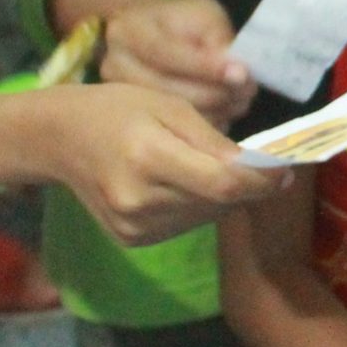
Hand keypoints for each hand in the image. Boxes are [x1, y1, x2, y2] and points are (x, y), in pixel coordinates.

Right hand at [50, 82, 285, 243]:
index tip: (287, 170)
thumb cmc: (118, 109)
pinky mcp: (132, 240)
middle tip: (259, 165)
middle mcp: (139, 200)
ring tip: (206, 167)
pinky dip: (196, 206)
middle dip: (247, 185)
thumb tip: (263, 168)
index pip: (222, 183)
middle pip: (217, 202)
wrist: (59, 139)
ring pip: (205, 216)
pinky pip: (185, 225)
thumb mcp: (168, 106)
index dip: (262, 181)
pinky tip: (180, 184)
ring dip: (222, 196)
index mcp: (147, 156)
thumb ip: (215, 140)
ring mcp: (133, 227)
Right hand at [98, 0, 254, 125]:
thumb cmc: (180, 22)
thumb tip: (238, 75)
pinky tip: (221, 116)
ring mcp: (119, 98)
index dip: (205, 66)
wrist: (148, 36)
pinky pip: (175, 134)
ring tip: (238, 103)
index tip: (241, 74)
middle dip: (216, 94)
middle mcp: (114, 66)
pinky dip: (204, 130)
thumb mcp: (201, 15)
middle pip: (168, 90)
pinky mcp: (133, 119)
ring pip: (173, 118)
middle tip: (247, 93)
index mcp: (128, 31)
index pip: (165, 52)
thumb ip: (218, 40)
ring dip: (215, 113)